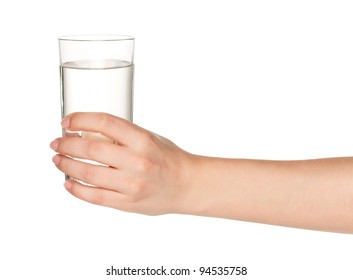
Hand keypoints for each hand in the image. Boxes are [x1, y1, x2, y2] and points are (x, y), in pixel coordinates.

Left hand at [50, 112, 193, 214]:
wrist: (187, 185)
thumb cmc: (168, 158)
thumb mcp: (149, 138)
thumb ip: (122, 136)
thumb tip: (87, 133)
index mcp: (143, 140)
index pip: (105, 122)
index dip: (80, 119)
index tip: (67, 121)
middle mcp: (137, 161)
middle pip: (90, 149)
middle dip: (66, 144)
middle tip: (56, 142)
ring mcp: (131, 184)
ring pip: (88, 174)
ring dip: (66, 165)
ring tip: (58, 160)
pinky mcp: (127, 203)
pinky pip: (95, 197)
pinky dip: (77, 189)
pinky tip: (68, 183)